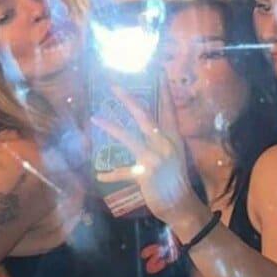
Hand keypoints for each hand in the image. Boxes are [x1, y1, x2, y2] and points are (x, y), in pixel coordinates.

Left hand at [92, 78, 205, 231]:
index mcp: (173, 138)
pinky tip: (100, 175)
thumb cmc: (176, 180)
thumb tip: (149, 128)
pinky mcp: (145, 174)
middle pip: (145, 117)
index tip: (159, 71)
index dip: (164, 91)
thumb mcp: (174, 156)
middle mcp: (164, 144)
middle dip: (129, 100)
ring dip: (111, 127)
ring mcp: (154, 159)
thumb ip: (162, 141)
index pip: (169, 110)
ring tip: (94, 117)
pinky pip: (123, 172)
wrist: (181, 205)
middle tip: (114, 86)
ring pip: (129, 138)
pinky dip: (111, 174)